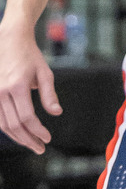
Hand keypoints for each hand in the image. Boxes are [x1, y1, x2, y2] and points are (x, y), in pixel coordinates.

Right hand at [0, 30, 61, 154]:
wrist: (9, 40)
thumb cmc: (29, 55)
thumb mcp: (44, 72)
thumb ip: (49, 94)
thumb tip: (57, 113)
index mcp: (17, 85)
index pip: (27, 117)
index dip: (38, 131)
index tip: (47, 138)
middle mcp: (2, 92)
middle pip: (14, 125)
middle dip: (28, 140)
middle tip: (40, 147)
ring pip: (3, 126)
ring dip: (18, 138)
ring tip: (31, 144)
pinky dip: (7, 129)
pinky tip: (18, 134)